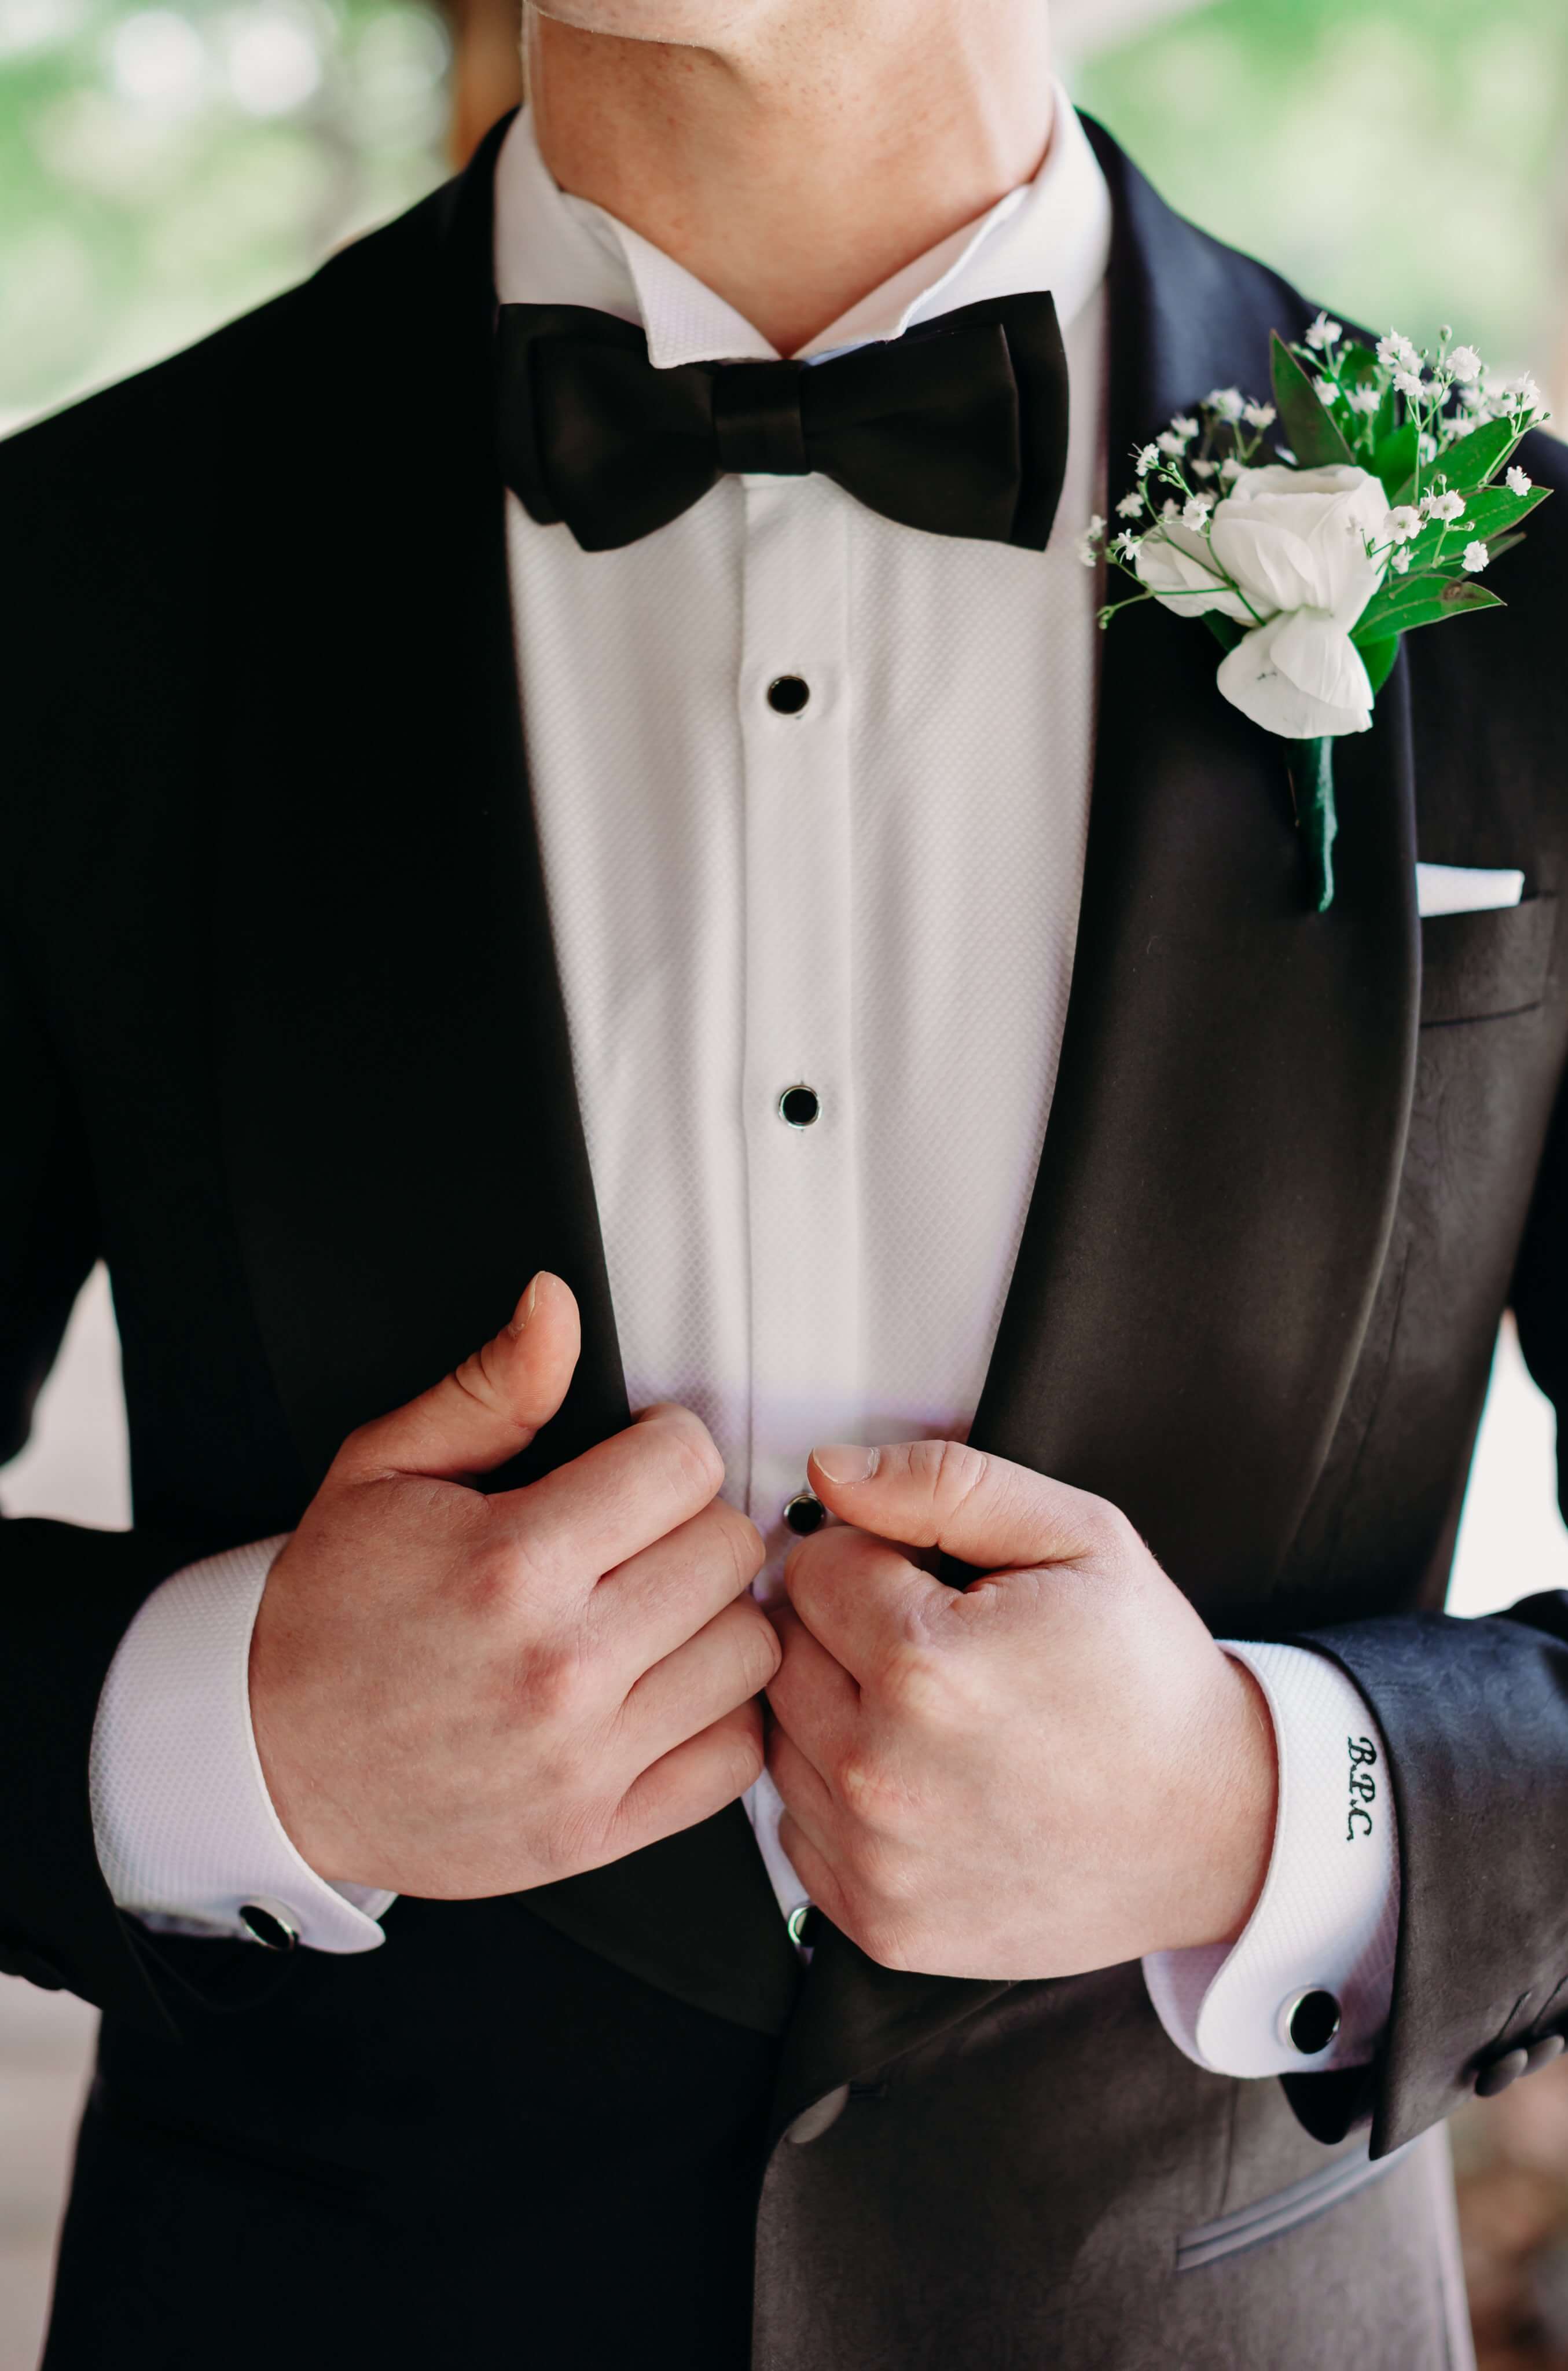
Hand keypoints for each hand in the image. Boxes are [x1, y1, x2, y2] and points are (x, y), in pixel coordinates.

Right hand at [249, 1273, 778, 1896]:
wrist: (269, 1759)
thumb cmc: (332, 1611)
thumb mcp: (386, 1469)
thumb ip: (492, 1387)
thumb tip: (556, 1305)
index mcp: (509, 1564)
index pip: (684, 1465)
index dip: (665, 1448)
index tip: (636, 1466)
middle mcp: (557, 1666)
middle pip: (728, 1551)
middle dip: (692, 1526)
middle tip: (641, 1539)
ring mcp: (582, 1759)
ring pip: (749, 1651)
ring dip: (714, 1621)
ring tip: (656, 1610)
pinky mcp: (596, 1830)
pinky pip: (734, 1755)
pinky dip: (717, 1717)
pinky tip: (665, 1687)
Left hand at [764, 1439, 1276, 1978]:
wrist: (1217, 1829)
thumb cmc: (1149, 1678)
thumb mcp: (1079, 1535)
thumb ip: (942, 1483)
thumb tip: (830, 1470)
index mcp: (924, 1665)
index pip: (813, 1567)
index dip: (874, 1558)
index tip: (934, 1584)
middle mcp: (884, 1772)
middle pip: (783, 1652)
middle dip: (845, 1631)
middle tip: (937, 1647)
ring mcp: (877, 1859)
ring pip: (781, 1738)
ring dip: (835, 1713)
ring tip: (933, 1715)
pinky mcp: (881, 1922)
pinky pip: (798, 1827)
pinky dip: (842, 1799)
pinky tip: (923, 1782)